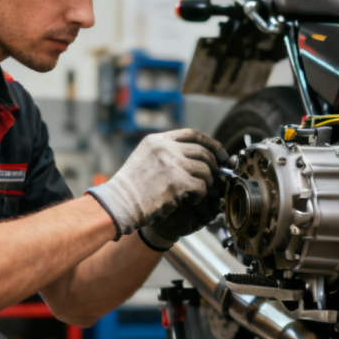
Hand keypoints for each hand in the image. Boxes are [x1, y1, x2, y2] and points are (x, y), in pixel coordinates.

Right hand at [87, 129, 226, 238]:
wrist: (118, 204)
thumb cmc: (130, 188)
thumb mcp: (144, 159)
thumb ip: (166, 153)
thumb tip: (196, 157)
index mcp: (157, 140)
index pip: (192, 134)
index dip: (210, 143)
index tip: (219, 153)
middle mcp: (165, 148)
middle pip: (203, 151)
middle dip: (214, 165)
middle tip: (216, 177)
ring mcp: (172, 164)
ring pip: (205, 169)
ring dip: (207, 183)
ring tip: (199, 192)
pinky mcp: (177, 182)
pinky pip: (201, 187)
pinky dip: (200, 195)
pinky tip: (192, 200)